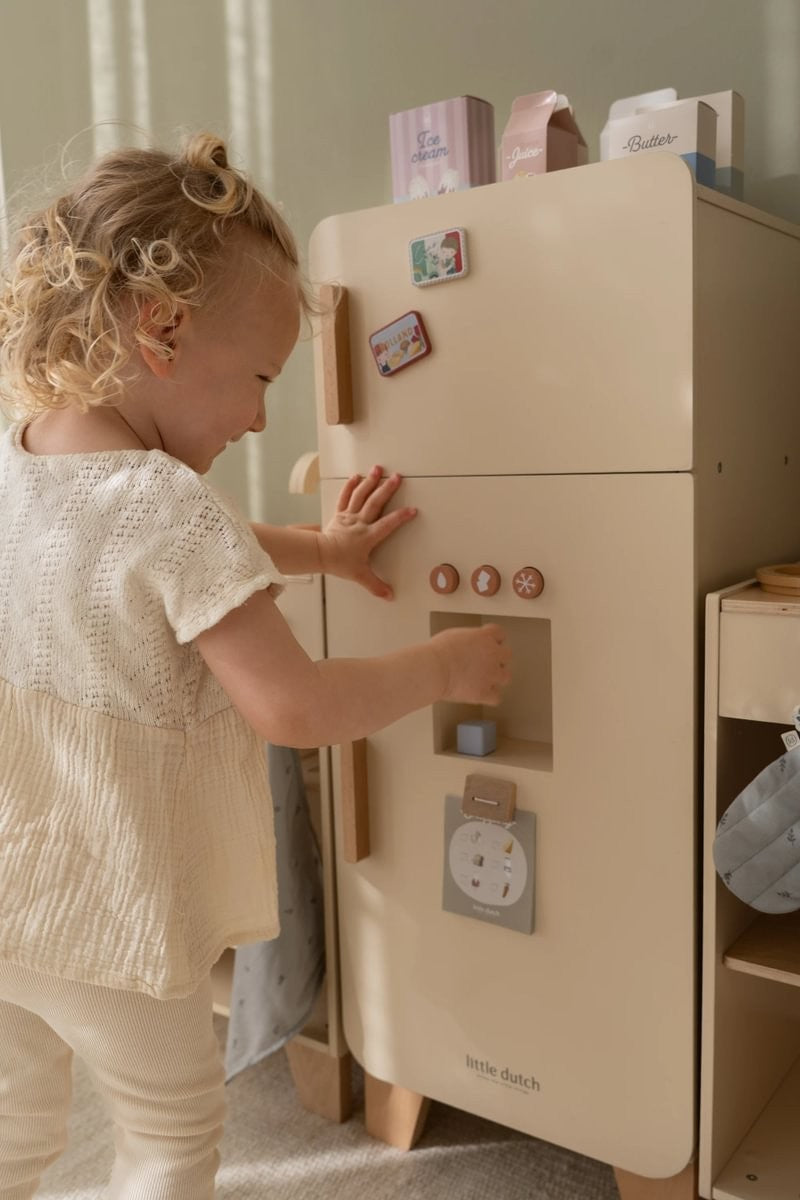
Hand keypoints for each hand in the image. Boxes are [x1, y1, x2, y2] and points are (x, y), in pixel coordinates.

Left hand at [320, 466, 416, 598]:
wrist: (319, 554)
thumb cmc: (339, 562)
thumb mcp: (360, 575)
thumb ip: (376, 585)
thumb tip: (390, 596)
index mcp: (368, 536)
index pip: (387, 525)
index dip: (400, 517)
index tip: (412, 510)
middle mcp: (360, 523)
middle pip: (375, 503)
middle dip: (387, 490)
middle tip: (397, 477)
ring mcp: (349, 516)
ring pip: (361, 496)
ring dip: (370, 481)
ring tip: (378, 469)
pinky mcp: (339, 513)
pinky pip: (345, 497)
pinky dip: (350, 486)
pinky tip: (357, 476)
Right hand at [431, 624, 511, 704]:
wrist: (433, 669)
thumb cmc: (437, 652)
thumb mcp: (454, 636)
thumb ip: (467, 640)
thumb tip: (466, 647)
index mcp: (484, 637)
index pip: (499, 634)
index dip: (493, 639)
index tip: (486, 644)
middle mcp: (493, 654)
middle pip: (506, 655)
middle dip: (497, 659)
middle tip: (484, 663)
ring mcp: (491, 674)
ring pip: (505, 677)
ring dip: (496, 678)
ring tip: (482, 680)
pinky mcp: (484, 692)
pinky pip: (496, 698)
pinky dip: (488, 697)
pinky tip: (479, 694)